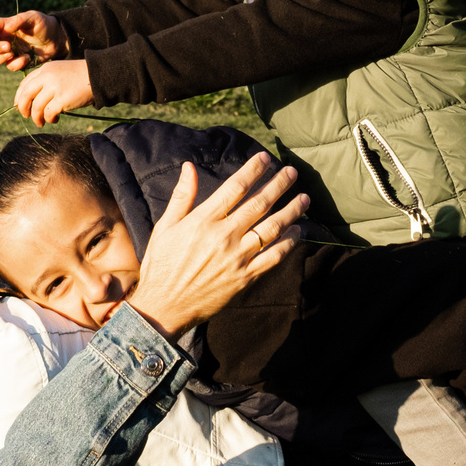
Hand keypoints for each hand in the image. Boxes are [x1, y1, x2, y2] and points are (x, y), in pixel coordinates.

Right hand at [0, 10, 66, 70]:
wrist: (56, 39)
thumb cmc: (44, 25)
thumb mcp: (34, 18)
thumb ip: (20, 20)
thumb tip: (6, 28)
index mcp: (5, 26)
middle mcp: (4, 39)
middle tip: (9, 47)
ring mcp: (9, 52)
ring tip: (12, 54)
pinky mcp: (16, 62)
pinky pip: (9, 66)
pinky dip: (16, 64)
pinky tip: (27, 58)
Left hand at [14, 59, 93, 125]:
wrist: (97, 75)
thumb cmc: (79, 76)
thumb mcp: (59, 71)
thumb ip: (45, 80)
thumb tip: (32, 100)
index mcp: (45, 69)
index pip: (24, 83)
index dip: (19, 96)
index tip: (20, 105)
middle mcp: (47, 77)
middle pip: (25, 95)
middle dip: (22, 108)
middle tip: (25, 115)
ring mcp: (54, 88)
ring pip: (36, 107)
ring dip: (36, 117)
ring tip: (41, 122)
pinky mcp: (62, 99)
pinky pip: (48, 113)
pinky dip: (49, 119)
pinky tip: (54, 120)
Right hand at [127, 154, 307, 338]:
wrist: (164, 307)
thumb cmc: (161, 265)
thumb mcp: (165, 227)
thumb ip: (182, 196)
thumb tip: (189, 167)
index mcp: (203, 221)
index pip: (235, 188)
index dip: (253, 170)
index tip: (266, 159)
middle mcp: (224, 236)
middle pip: (259, 204)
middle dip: (279, 185)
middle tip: (293, 172)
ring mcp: (237, 258)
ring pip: (272, 229)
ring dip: (291, 211)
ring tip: (304, 199)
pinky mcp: (245, 278)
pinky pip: (273, 257)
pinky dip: (288, 243)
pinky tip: (297, 232)